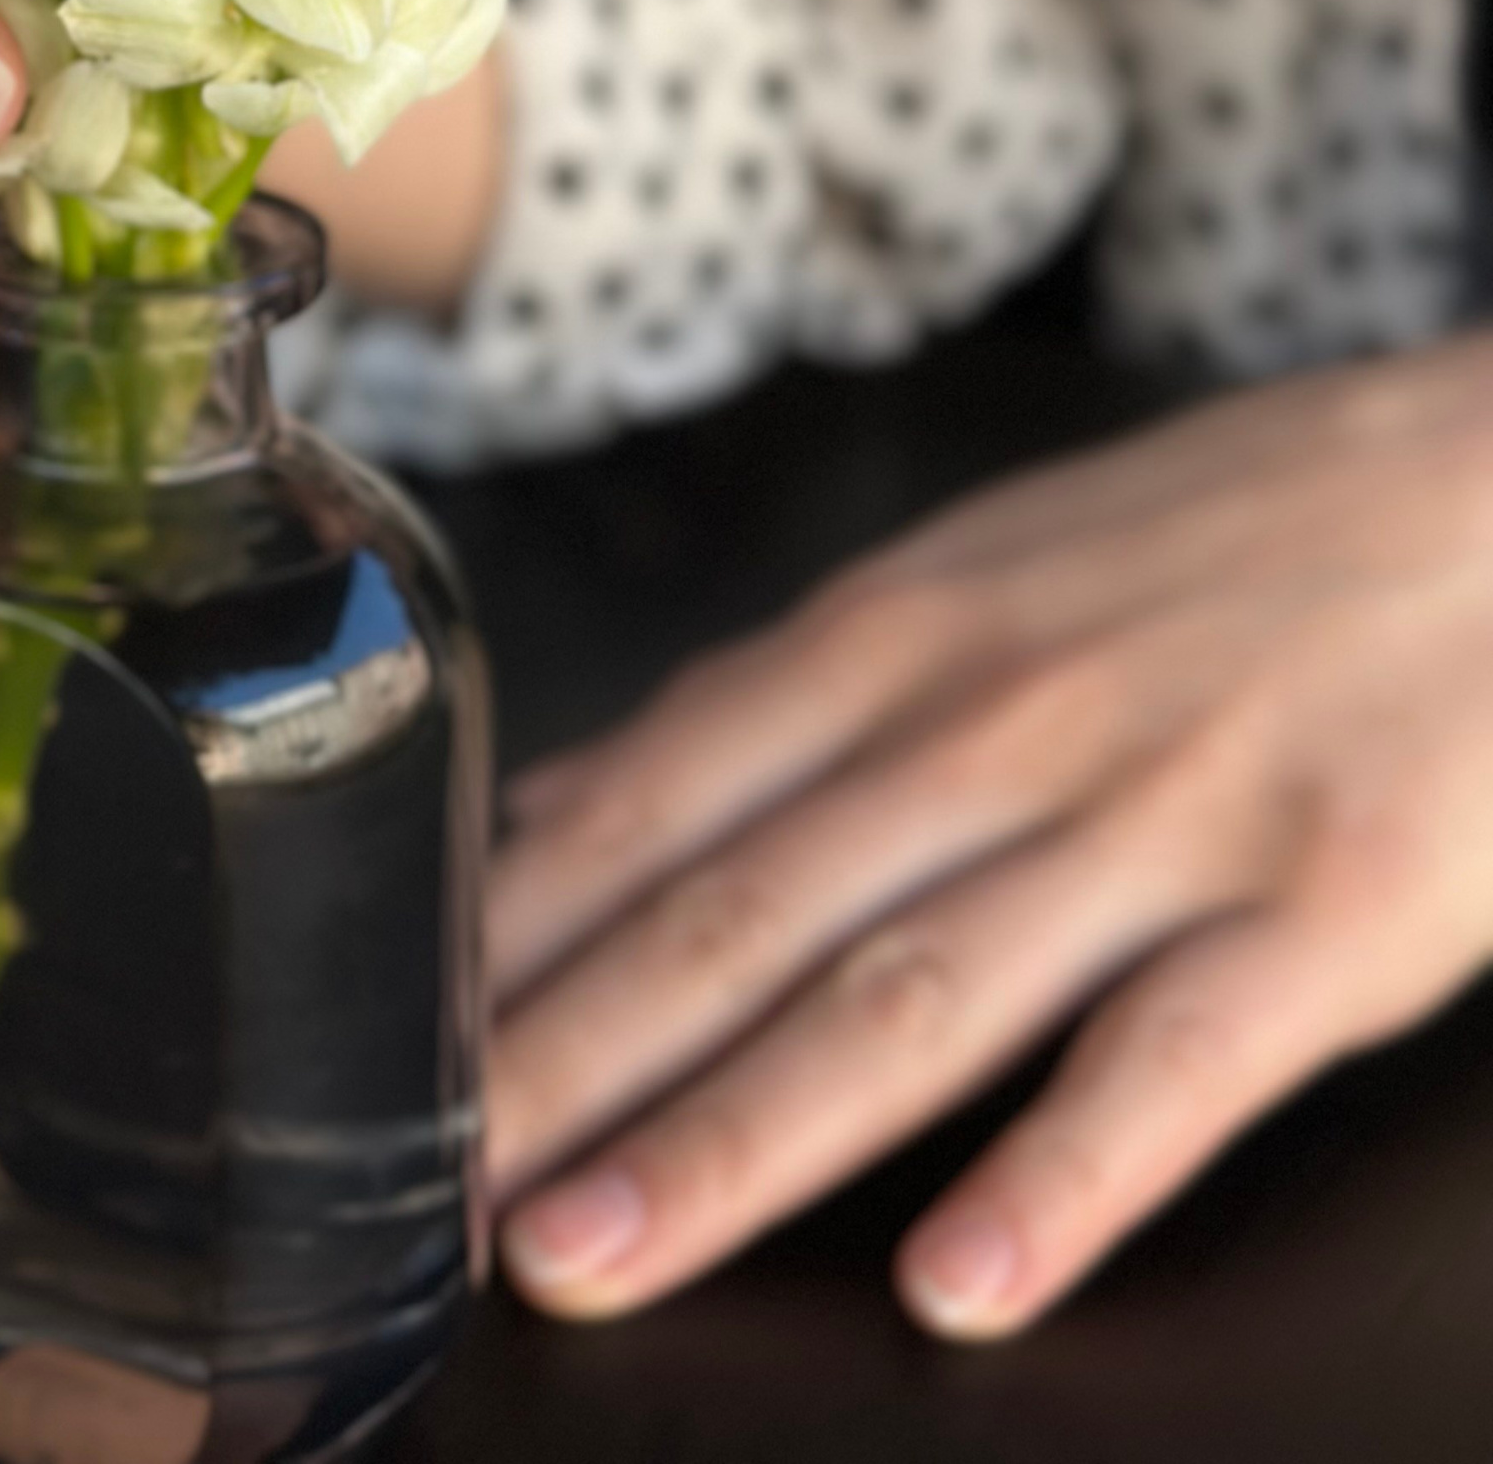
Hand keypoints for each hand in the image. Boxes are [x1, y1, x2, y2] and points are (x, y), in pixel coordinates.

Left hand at [485, 340, 1492, 1337]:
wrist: (1491, 482)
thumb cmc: (1218, 540)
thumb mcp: (979, 575)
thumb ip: (795, 706)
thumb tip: (588, 804)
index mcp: (902, 640)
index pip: (658, 803)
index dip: (515, 941)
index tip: (389, 1052)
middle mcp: (999, 725)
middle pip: (741, 916)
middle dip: (567, 1065)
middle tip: (426, 1194)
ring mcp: (1159, 819)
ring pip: (909, 1001)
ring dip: (734, 1142)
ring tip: (592, 1256)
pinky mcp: (1325, 910)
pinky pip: (1172, 1063)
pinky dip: (1061, 1182)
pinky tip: (960, 1291)